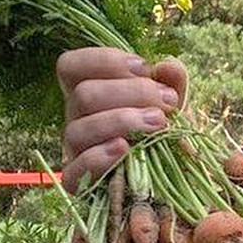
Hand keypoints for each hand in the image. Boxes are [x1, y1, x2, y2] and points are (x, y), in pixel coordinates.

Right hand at [56, 47, 187, 191]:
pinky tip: (126, 149)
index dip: (104, 61)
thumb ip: (171, 80)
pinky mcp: (77, 182)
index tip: (144, 68)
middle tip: (167, 101)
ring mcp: (74, 150)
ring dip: (122, 122)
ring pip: (79, 129)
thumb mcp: (170, 100)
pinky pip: (74, 171)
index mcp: (89, 89)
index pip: (70, 65)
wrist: (167, 173)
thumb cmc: (161, 127)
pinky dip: (100, 158)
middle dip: (131, 93)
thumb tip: (166, 66)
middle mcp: (75, 117)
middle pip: (84, 94)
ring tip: (159, 123)